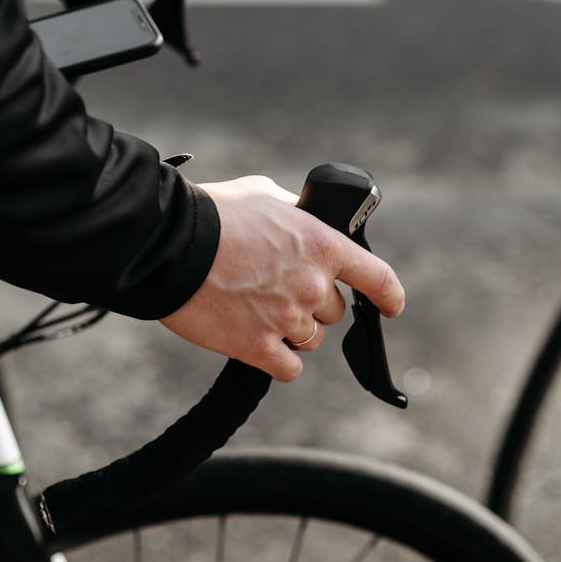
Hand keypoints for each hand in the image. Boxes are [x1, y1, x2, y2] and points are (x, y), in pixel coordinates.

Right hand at [161, 176, 404, 382]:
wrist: (170, 245)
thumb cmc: (213, 212)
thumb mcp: (263, 194)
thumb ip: (294, 212)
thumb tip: (303, 219)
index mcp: (322, 244)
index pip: (376, 277)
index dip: (388, 296)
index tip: (390, 306)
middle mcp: (312, 284)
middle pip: (332, 312)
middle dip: (309, 302)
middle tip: (275, 288)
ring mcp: (288, 318)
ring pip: (310, 339)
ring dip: (290, 329)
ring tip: (255, 308)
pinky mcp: (259, 347)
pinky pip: (287, 367)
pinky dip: (275, 358)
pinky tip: (255, 340)